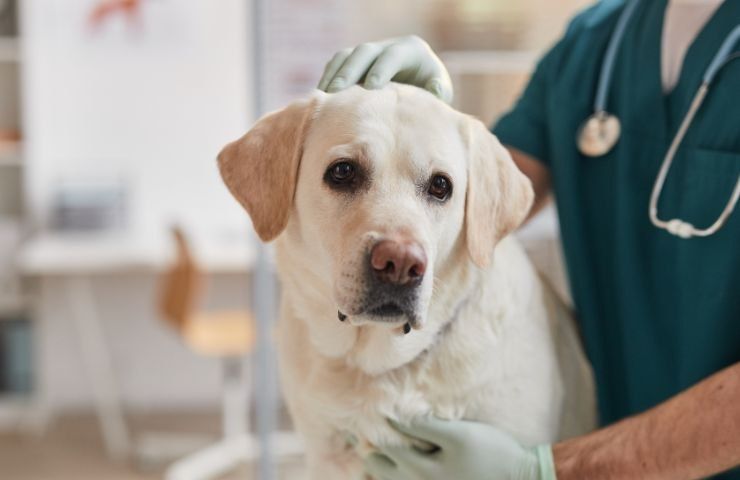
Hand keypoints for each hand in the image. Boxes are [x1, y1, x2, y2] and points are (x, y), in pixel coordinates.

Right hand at [317, 35, 453, 103]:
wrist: (420, 86)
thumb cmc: (431, 92)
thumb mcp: (441, 92)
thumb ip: (438, 92)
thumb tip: (435, 90)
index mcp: (411, 49)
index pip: (393, 55)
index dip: (381, 69)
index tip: (370, 88)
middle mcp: (388, 45)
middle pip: (364, 51)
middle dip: (350, 70)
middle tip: (337, 91)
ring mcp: (370, 51)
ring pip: (347, 55)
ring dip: (334, 74)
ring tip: (324, 95)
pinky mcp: (356, 61)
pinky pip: (338, 63)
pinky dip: (329, 77)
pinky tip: (321, 96)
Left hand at [364, 417, 555, 479]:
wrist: (520, 477)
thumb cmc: (491, 452)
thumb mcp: (458, 435)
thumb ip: (424, 428)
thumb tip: (393, 419)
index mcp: (421, 470)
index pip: (386, 448)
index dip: (371, 431)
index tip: (358, 417)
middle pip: (381, 469)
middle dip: (368, 450)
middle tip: (356, 434)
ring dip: (379, 465)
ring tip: (368, 451)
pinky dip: (395, 474)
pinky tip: (394, 465)